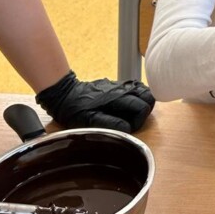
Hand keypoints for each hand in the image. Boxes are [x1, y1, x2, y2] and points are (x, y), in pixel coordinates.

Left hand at [35, 71, 154, 132]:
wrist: (65, 93)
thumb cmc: (75, 109)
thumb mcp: (88, 121)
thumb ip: (109, 124)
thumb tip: (127, 128)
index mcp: (116, 98)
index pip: (142, 107)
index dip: (138, 121)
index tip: (127, 128)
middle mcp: (122, 89)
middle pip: (149, 98)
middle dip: (144, 113)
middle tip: (132, 121)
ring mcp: (121, 85)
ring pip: (145, 92)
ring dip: (143, 104)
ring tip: (132, 115)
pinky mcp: (118, 85)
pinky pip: (137, 89)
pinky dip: (138, 98)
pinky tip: (128, 107)